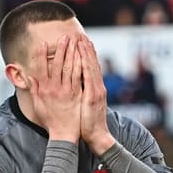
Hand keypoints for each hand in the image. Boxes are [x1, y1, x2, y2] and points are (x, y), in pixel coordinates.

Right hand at [28, 36, 81, 141]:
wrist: (63, 134)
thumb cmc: (50, 121)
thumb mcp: (37, 105)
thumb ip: (33, 89)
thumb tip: (28, 76)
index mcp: (43, 90)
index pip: (41, 68)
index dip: (41, 55)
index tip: (43, 44)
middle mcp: (54, 88)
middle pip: (57, 64)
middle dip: (61, 49)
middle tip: (64, 37)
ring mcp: (66, 91)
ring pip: (69, 68)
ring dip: (71, 53)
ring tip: (74, 42)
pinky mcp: (77, 95)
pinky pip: (78, 77)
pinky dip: (80, 65)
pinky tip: (82, 56)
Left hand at [79, 37, 114, 152]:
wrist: (97, 136)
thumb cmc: (88, 124)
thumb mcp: (86, 106)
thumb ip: (82, 94)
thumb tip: (75, 84)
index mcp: (95, 89)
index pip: (91, 69)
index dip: (88, 55)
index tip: (82, 43)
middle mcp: (97, 87)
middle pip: (92, 64)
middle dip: (87, 50)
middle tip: (82, 35)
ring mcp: (96, 91)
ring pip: (91, 67)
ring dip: (87, 53)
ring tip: (82, 40)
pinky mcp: (93, 96)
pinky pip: (88, 77)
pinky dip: (86, 65)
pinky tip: (82, 56)